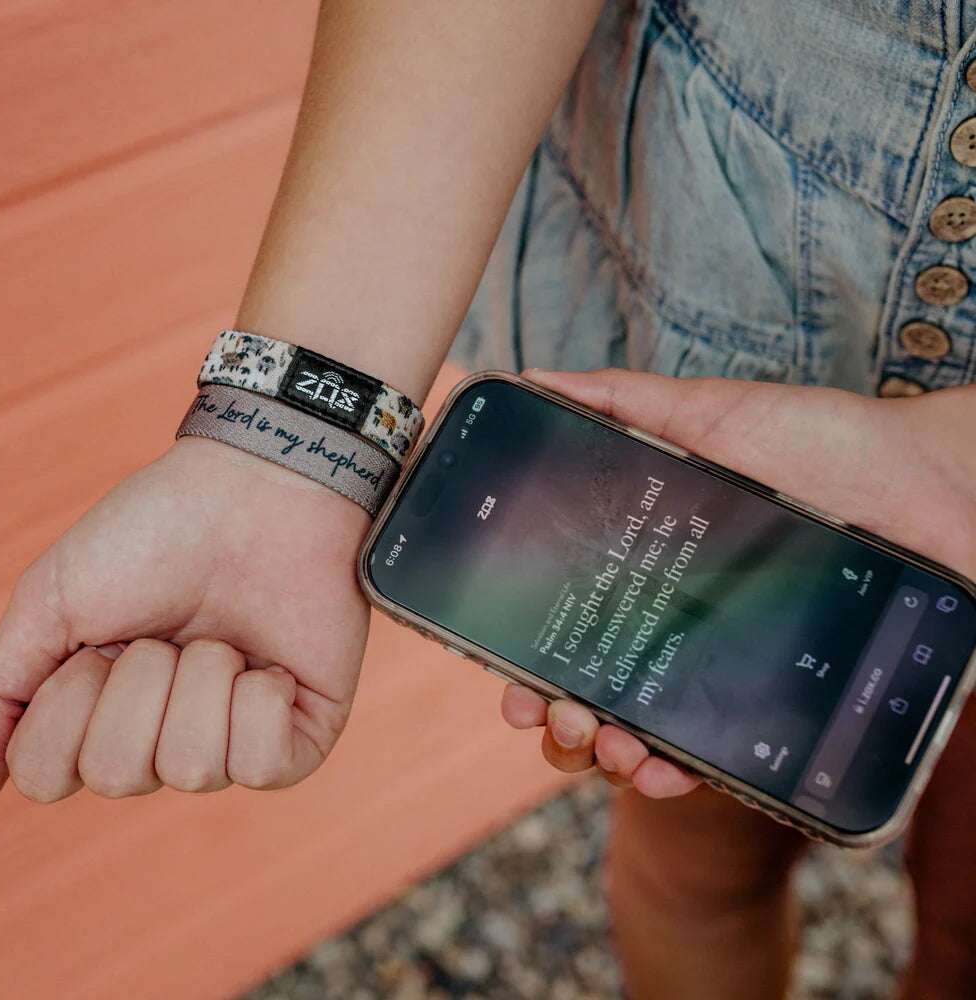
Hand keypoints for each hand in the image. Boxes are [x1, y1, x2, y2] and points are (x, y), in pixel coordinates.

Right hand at [0, 436, 372, 804]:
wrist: (257, 490)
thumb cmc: (155, 534)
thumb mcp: (53, 602)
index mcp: (99, 715)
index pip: (48, 776)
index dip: (68, 702)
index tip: (102, 640)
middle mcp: (162, 739)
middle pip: (119, 776)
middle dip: (140, 680)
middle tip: (169, 630)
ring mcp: (233, 741)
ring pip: (191, 769)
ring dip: (201, 678)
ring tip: (222, 635)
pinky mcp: (300, 738)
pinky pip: (262, 766)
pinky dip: (259, 702)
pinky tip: (269, 665)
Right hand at [501, 368, 975, 797]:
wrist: (931, 481)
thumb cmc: (825, 443)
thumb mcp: (713, 412)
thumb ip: (623, 400)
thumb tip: (532, 380)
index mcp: (651, 565)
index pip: (570, 619)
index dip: (525, 651)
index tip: (502, 668)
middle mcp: (677, 621)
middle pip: (590, 685)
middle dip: (554, 713)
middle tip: (546, 708)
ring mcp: (722, 662)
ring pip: (640, 728)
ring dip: (603, 750)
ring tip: (600, 739)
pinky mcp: (776, 698)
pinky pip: (714, 754)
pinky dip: (674, 771)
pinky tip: (655, 766)